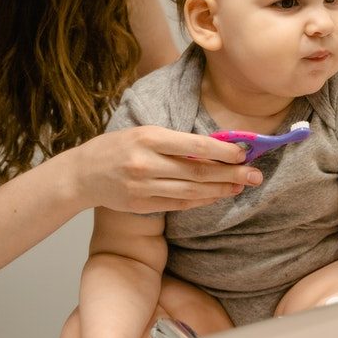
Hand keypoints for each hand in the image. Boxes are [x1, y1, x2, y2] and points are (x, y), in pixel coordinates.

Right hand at [71, 126, 263, 213]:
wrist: (81, 174)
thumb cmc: (116, 147)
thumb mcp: (142, 132)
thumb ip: (174, 141)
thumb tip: (213, 147)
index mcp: (148, 138)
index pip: (194, 146)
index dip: (222, 151)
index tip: (243, 152)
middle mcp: (146, 163)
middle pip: (197, 172)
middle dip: (230, 174)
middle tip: (255, 174)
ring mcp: (143, 187)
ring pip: (191, 191)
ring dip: (220, 190)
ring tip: (242, 186)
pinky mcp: (142, 205)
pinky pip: (179, 204)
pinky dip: (201, 201)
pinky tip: (217, 196)